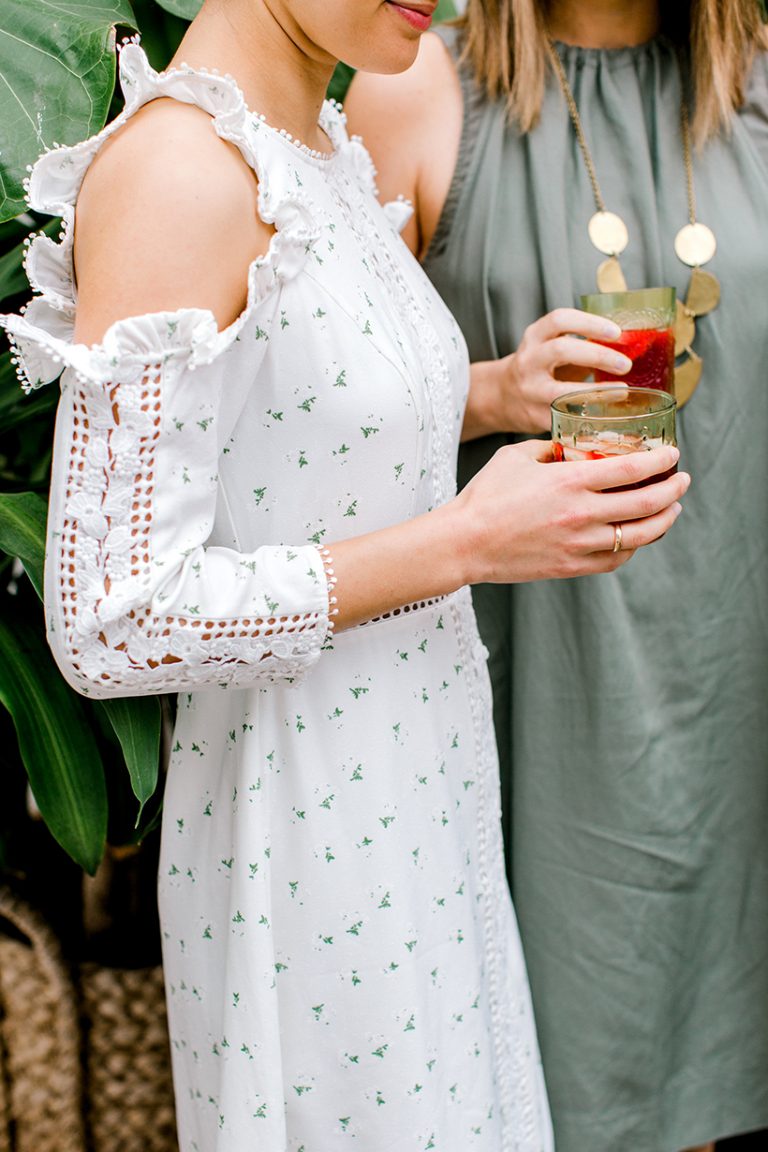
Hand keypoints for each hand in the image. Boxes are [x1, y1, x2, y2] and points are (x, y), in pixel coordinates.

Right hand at [454, 439, 688, 584]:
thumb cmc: (485, 496)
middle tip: (682, 480)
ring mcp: (578, 544)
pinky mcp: (570, 567)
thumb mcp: (516, 456)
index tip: (673, 454)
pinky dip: (633, 547)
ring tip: (672, 510)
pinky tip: (638, 537)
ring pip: (639, 536)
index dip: (660, 461)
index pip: (632, 470)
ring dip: (663, 521)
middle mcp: (581, 514)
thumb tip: (569, 446)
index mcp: (569, 481)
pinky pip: (615, 559)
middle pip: (646, 504)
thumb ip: (549, 448)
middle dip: (673, 490)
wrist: (464, 542)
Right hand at [465, 308, 633, 438]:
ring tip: (622, 390)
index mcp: (534, 337)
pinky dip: (589, 415)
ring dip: (596, 391)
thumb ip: (582, 343)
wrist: (501, 396)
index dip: (589, 323)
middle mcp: (528, 361)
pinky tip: (608, 413)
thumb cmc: (539, 368)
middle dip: (598, 355)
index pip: (560, 320)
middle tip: (625, 364)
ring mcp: (530, 391)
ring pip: (561, 391)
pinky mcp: (535, 417)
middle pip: (562, 351)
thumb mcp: (551, 347)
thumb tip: (632, 343)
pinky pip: (565, 416)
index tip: (616, 332)